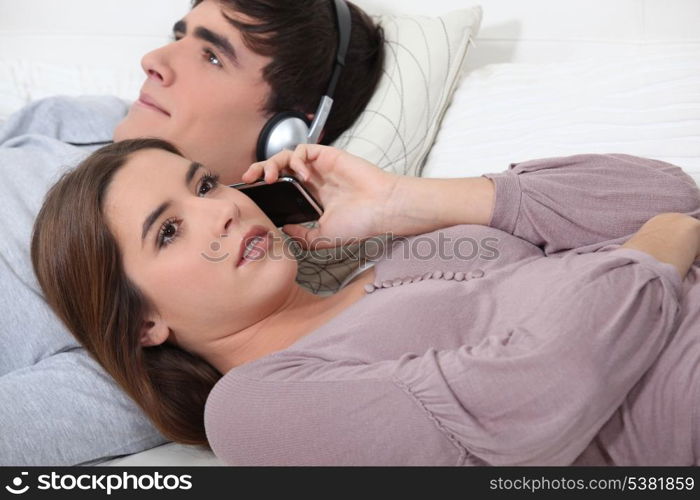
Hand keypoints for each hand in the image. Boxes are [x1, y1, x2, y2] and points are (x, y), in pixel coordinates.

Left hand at [242, 144, 399, 248]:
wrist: (382, 209)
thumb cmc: (361, 223)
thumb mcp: (324, 237)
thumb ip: (303, 236)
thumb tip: (284, 230)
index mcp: (312, 197)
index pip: (282, 186)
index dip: (265, 186)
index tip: (252, 192)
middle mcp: (314, 180)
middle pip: (278, 167)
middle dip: (259, 169)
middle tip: (250, 178)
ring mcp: (321, 167)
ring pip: (287, 155)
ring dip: (272, 162)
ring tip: (270, 177)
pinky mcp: (328, 155)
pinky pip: (303, 149)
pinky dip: (296, 159)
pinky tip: (302, 175)